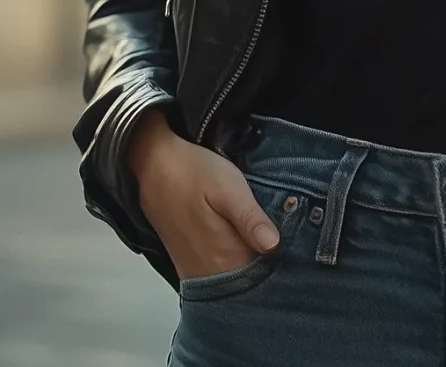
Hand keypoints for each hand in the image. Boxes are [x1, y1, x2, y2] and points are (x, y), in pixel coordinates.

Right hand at [126, 110, 281, 278]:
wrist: (151, 164)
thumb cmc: (193, 172)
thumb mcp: (229, 187)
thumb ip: (250, 219)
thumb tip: (274, 246)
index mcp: (225, 257)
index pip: (266, 278)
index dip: (282, 265)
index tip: (294, 248)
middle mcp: (209, 272)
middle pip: (249, 282)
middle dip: (267, 268)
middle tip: (276, 238)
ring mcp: (195, 271)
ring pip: (232, 280)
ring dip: (249, 266)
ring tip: (257, 239)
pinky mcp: (186, 264)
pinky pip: (216, 276)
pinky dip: (231, 266)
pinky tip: (238, 245)